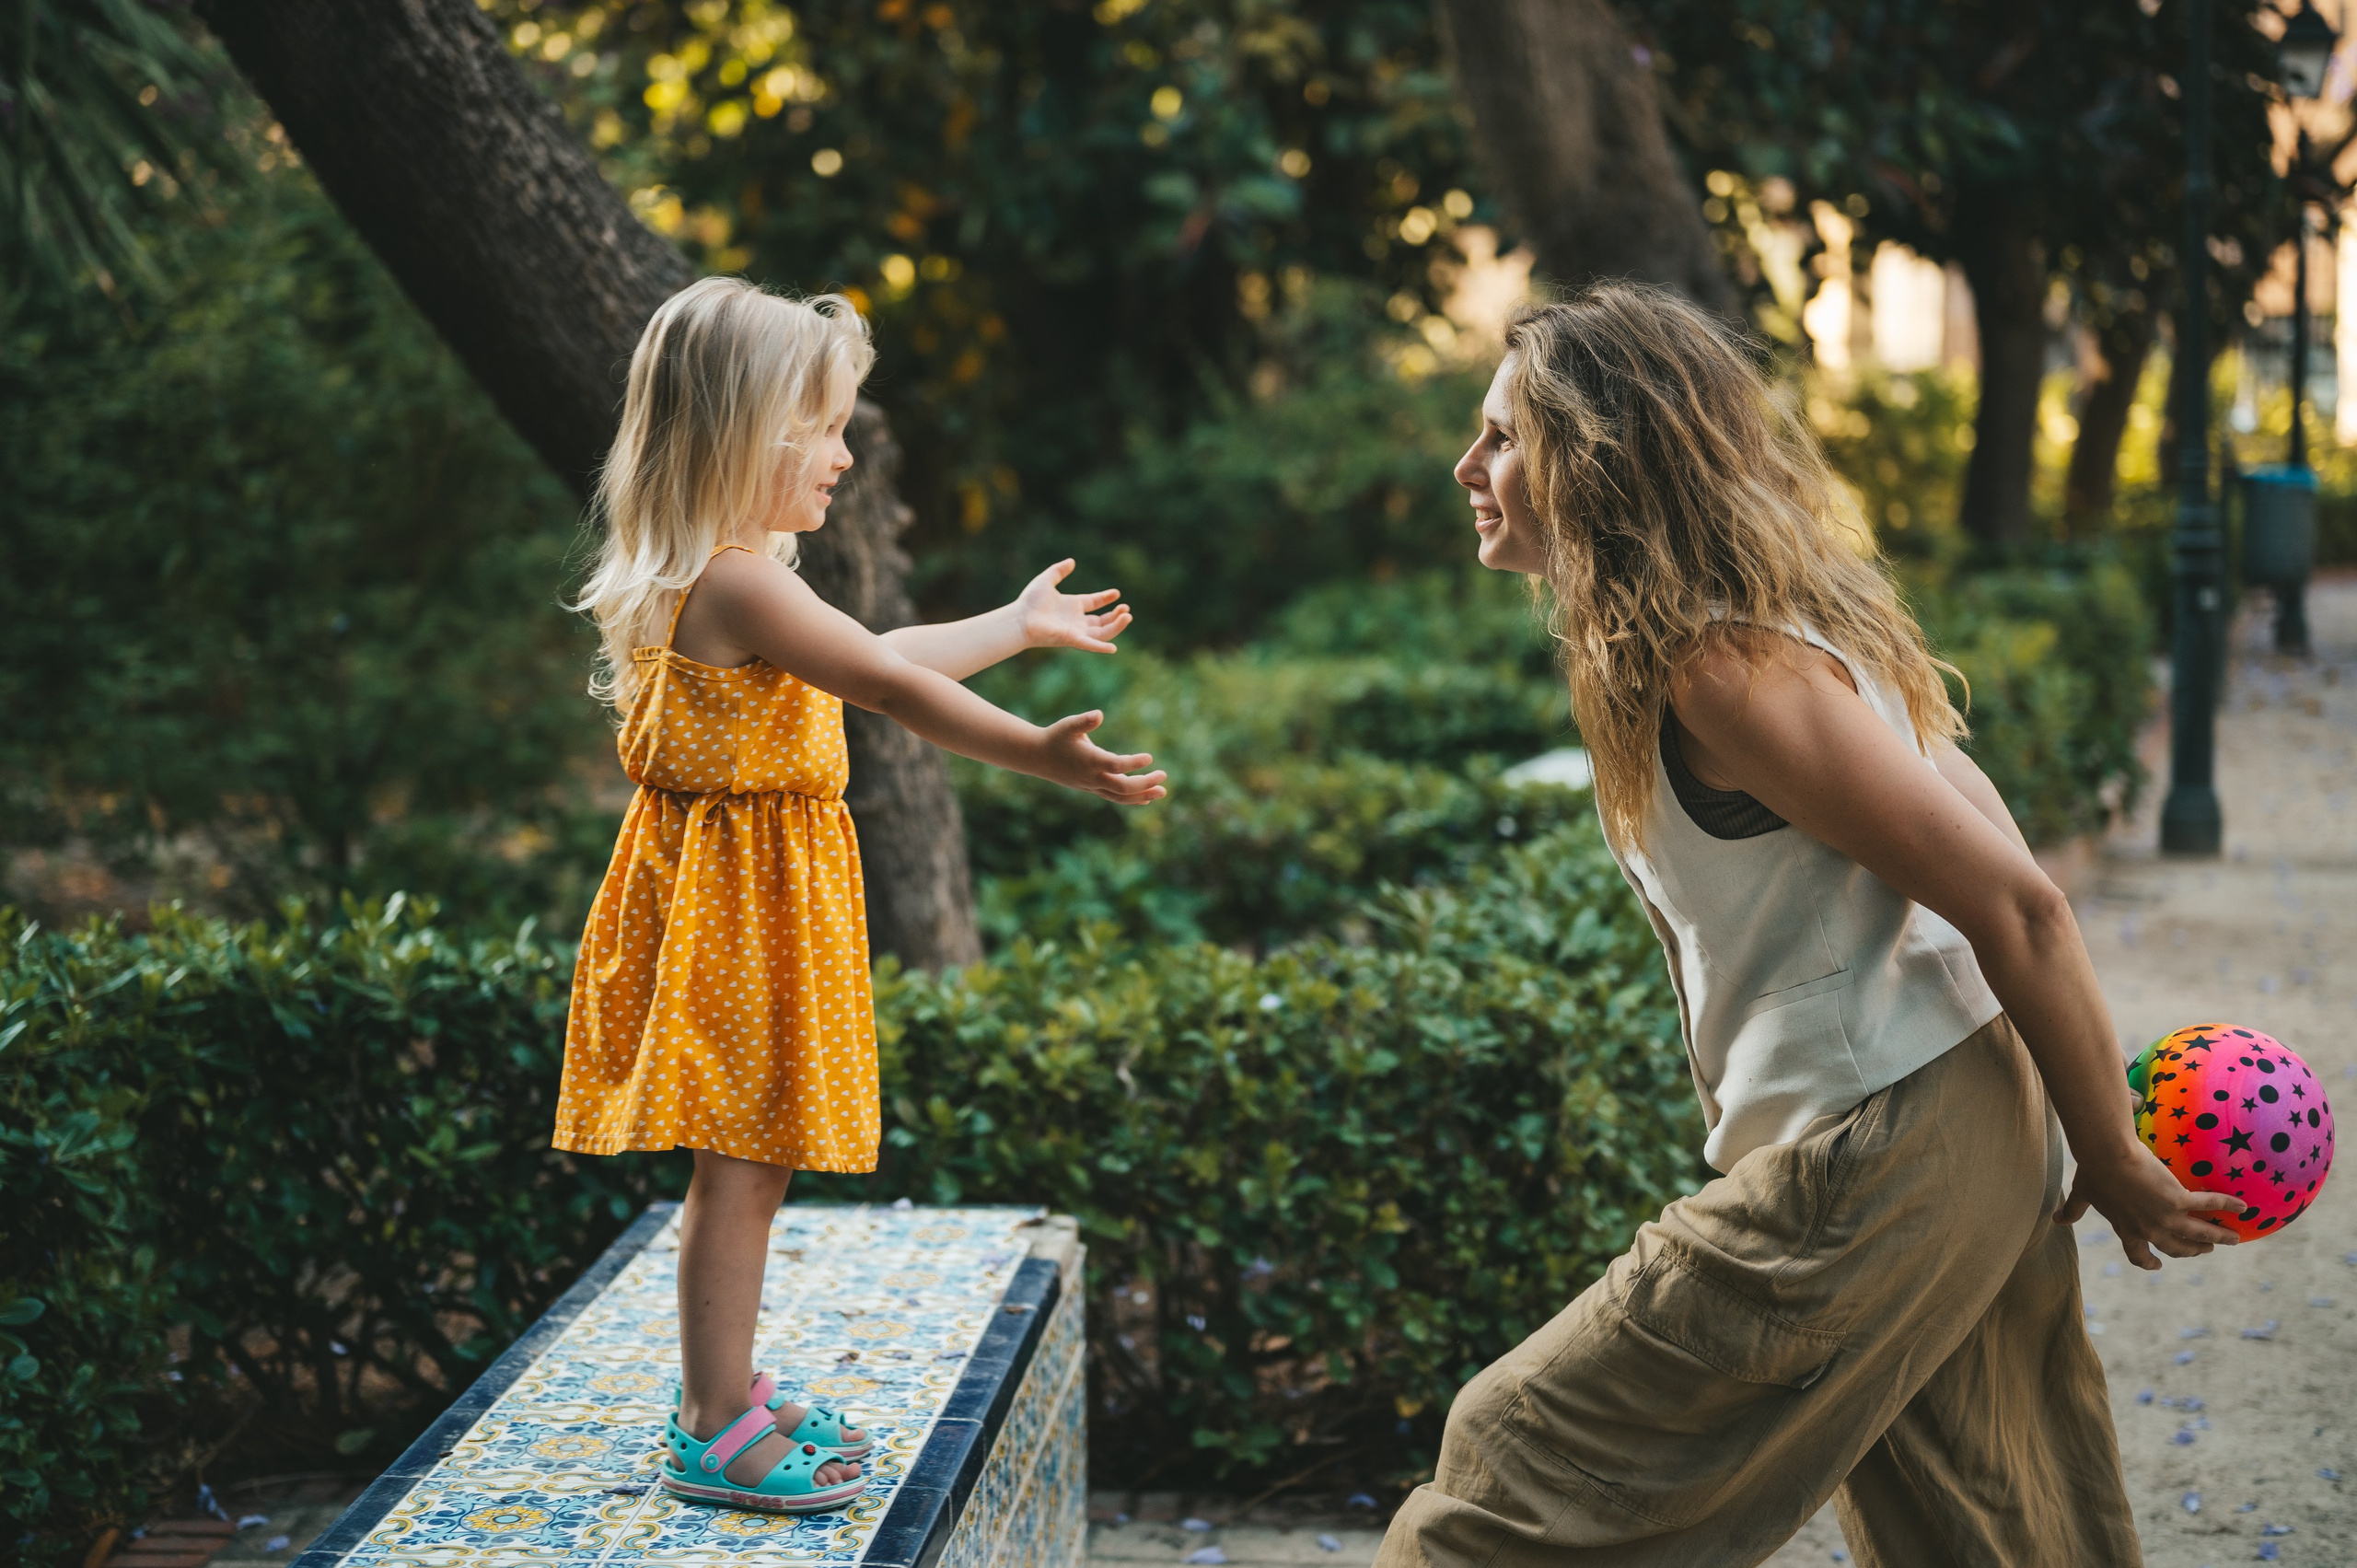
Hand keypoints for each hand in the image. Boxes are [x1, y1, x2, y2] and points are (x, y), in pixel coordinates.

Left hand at [1017, 559, 1129, 653]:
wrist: (1019, 618)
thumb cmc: (1030, 602)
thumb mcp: (1046, 580)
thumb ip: (1059, 571)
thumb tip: (1072, 561)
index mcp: (1072, 606)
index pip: (1094, 603)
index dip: (1106, 598)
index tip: (1117, 594)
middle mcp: (1076, 620)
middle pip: (1102, 621)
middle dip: (1116, 616)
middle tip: (1126, 609)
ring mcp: (1076, 631)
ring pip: (1102, 633)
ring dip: (1116, 626)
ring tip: (1127, 617)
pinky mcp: (1072, 639)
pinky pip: (1090, 645)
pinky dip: (1101, 647)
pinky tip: (1113, 648)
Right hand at [1037, 711, 1165, 803]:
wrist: (1037, 757)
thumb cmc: (1055, 737)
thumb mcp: (1067, 725)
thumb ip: (1084, 721)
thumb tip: (1099, 714)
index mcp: (1089, 760)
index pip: (1116, 765)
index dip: (1133, 763)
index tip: (1150, 757)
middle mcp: (1092, 777)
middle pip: (1122, 788)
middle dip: (1144, 784)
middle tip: (1164, 775)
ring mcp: (1092, 786)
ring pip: (1120, 797)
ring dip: (1142, 795)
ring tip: (1163, 792)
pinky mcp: (1093, 788)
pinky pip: (1114, 798)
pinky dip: (1131, 799)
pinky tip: (1146, 798)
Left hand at [2055, 1138, 2240, 1270]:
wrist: (2106, 1155)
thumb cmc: (2093, 1171)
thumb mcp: (2082, 1194)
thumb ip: (2072, 1209)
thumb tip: (2054, 1220)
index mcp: (2126, 1228)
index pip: (2137, 1254)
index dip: (2147, 1263)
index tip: (2156, 1266)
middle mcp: (2147, 1229)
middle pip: (2175, 1249)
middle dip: (2191, 1252)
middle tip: (2204, 1250)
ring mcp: (2165, 1218)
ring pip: (2198, 1236)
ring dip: (2218, 1239)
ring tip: (2233, 1238)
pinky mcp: (2178, 1201)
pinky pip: (2209, 1205)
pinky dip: (2227, 1206)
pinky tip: (2243, 1206)